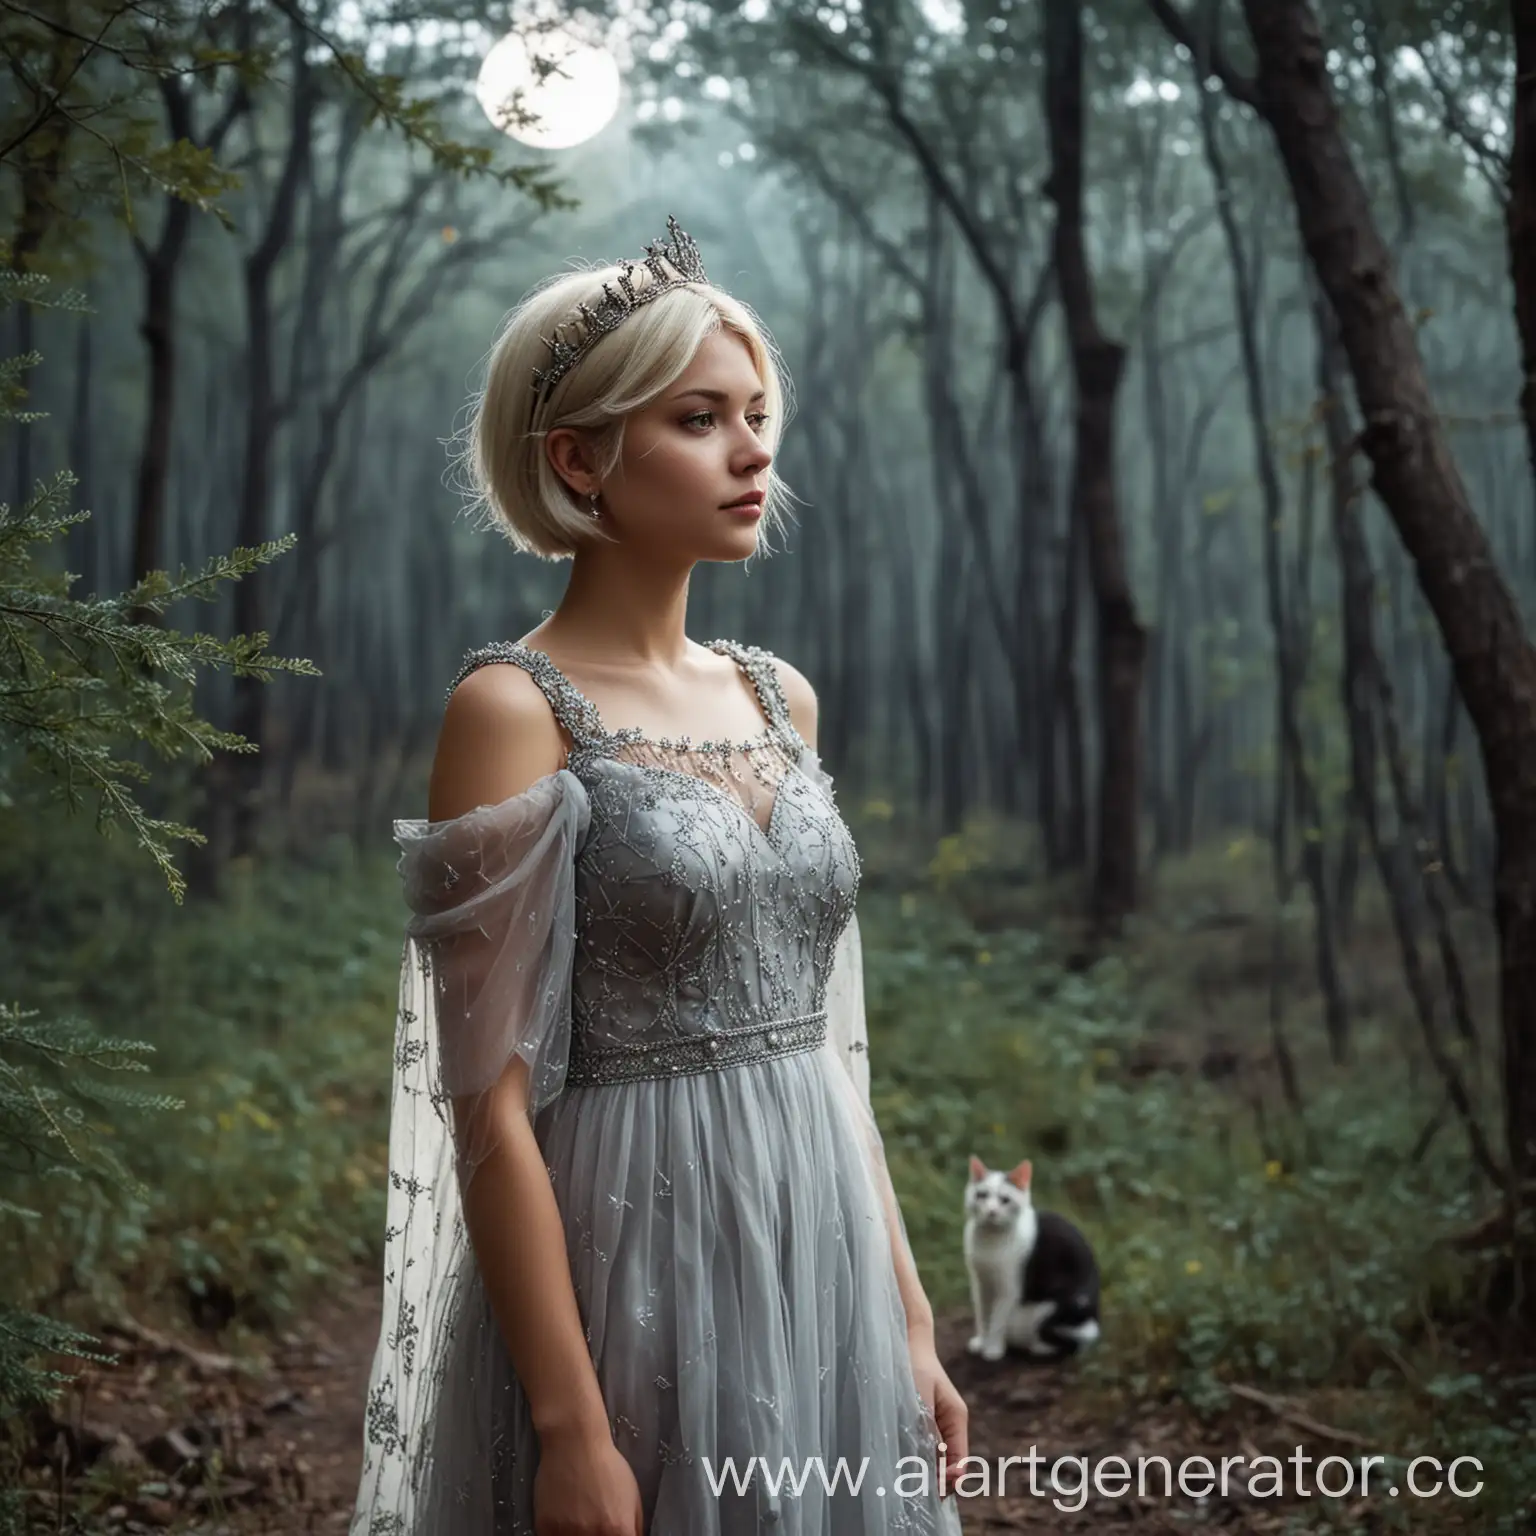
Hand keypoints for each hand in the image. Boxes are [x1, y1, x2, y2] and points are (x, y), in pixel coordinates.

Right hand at [534, 1428, 645, 1535]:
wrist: (575, 1441)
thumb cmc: (606, 1465)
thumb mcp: (632, 1495)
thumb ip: (634, 1527)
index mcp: (619, 1529)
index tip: (612, 1534)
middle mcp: (593, 1535)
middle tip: (595, 1527)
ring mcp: (567, 1533)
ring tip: (579, 1522)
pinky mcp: (545, 1528)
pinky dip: (559, 1535)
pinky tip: (564, 1523)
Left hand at [908, 1329, 968, 1500]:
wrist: (903, 1341)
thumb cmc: (912, 1366)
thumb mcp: (921, 1400)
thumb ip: (927, 1431)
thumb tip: (934, 1467)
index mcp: (956, 1418)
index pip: (959, 1461)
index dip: (948, 1481)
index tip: (931, 1489)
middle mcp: (950, 1425)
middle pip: (949, 1466)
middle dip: (935, 1480)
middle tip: (913, 1489)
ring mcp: (937, 1425)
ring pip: (935, 1460)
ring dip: (924, 1471)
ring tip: (905, 1480)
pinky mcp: (922, 1423)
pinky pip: (924, 1449)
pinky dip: (916, 1459)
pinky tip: (901, 1464)